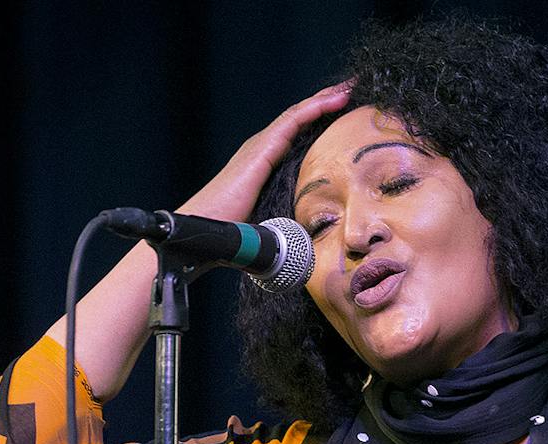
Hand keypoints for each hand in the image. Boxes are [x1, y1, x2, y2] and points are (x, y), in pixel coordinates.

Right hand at [53, 80, 351, 401]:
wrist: (199, 238)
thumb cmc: (223, 239)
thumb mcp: (260, 226)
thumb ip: (277, 226)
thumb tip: (300, 250)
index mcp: (259, 166)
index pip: (292, 137)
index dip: (315, 123)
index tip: (340, 114)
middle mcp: (257, 152)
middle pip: (295, 121)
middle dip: (322, 104)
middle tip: (349, 92)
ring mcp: (256, 150)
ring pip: (295, 116)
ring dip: (322, 100)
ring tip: (346, 90)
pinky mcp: (258, 154)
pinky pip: (290, 124)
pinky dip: (312, 110)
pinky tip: (331, 102)